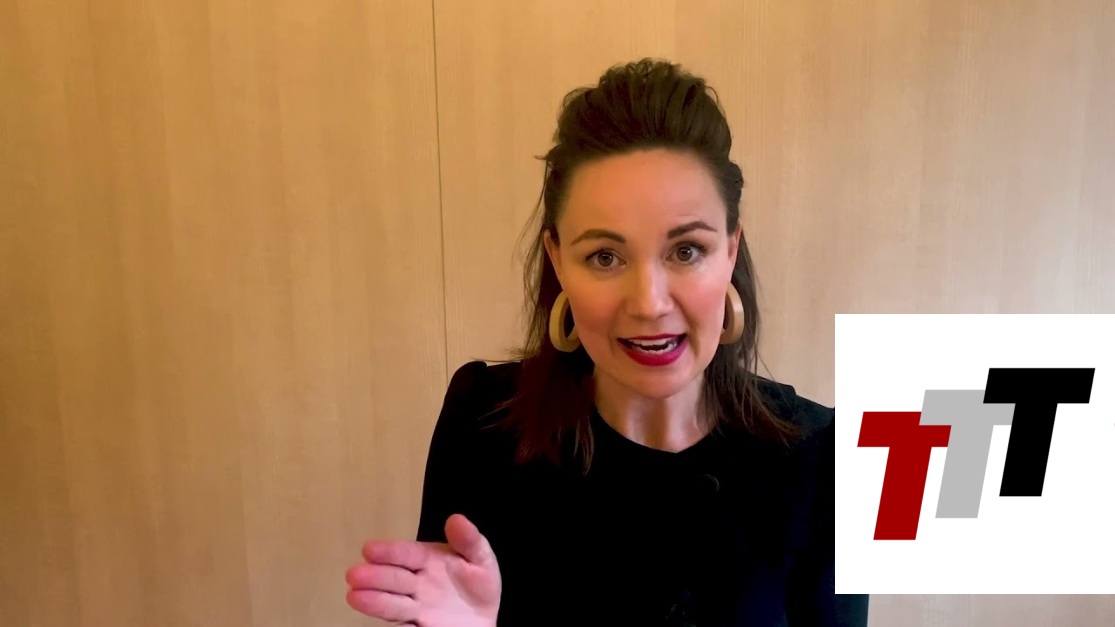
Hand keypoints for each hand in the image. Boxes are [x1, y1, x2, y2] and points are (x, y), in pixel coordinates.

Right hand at [346, 514, 501, 626]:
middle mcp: (416, 585)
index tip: (369, 549)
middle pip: (395, 579)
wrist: (482, 622)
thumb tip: (456, 518)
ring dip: (374, 601)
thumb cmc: (477, 586)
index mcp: (427, 561)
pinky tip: (388, 626)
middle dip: (375, 577)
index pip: (407, 554)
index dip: (389, 552)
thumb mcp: (480, 559)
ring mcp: (416, 609)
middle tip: (354, 575)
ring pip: (393, 605)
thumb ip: (469, 541)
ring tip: (354, 596)